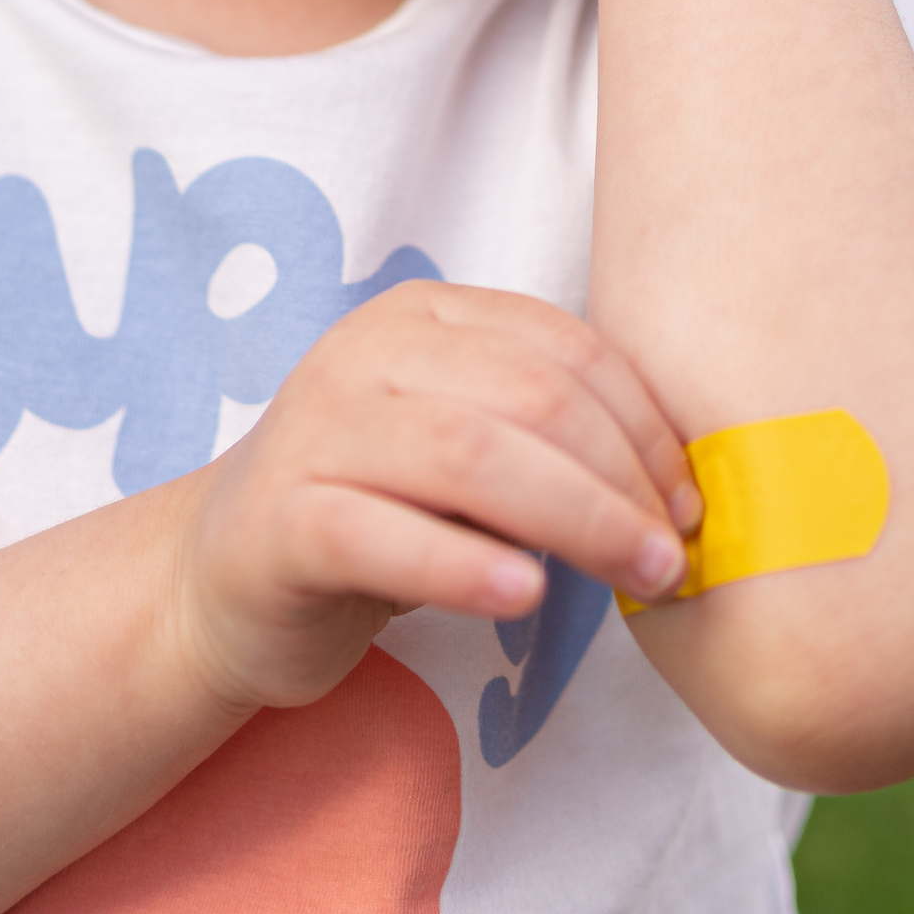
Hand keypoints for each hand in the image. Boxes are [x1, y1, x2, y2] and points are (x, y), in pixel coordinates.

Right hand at [167, 284, 701, 712]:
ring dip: (576, 518)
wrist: (223, 583)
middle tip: (673, 553)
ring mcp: (314, 433)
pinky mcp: (280, 523)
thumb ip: (547, 441)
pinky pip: (383, 536)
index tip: (690, 500)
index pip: (563, 349)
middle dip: (623, 477)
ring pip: (471, 456)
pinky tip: (525, 596)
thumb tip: (676, 490)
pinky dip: (464, 565)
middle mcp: (362, 356)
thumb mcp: (468, 456)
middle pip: (529, 398)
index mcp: (421, 317)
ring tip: (636, 576)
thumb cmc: (379, 515)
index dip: (645, 425)